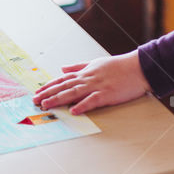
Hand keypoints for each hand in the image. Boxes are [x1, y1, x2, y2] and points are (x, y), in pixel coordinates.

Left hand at [33, 51, 150, 114]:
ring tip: (46, 105)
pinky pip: (92, 100)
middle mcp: (87, 79)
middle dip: (48, 93)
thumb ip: (78, 66)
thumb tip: (62, 68)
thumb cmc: (118, 66)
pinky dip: (82, 105)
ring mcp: (97, 86)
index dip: (49, 86)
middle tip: (35, 100)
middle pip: (64, 86)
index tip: (37, 91)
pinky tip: (73, 110)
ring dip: (58, 99)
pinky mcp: (107, 94)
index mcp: (85, 72)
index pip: (62, 79)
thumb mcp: (95, 63)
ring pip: (73, 93)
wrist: (138, 67)